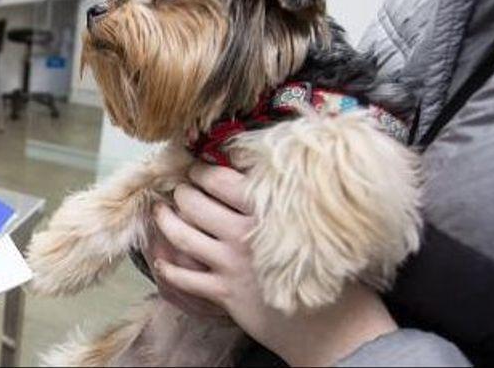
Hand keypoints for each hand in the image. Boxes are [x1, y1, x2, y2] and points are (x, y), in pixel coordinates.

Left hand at [148, 165, 398, 365]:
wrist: (331, 326)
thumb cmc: (326, 271)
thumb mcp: (310, 228)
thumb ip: (281, 206)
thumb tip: (255, 178)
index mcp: (267, 213)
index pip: (223, 180)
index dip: (205, 171)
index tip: (200, 167)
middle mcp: (244, 235)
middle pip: (195, 202)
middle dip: (183, 191)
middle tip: (182, 188)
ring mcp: (231, 263)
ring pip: (181, 234)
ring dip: (166, 220)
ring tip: (162, 211)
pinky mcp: (224, 292)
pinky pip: (183, 276)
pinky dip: (167, 266)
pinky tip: (162, 260)